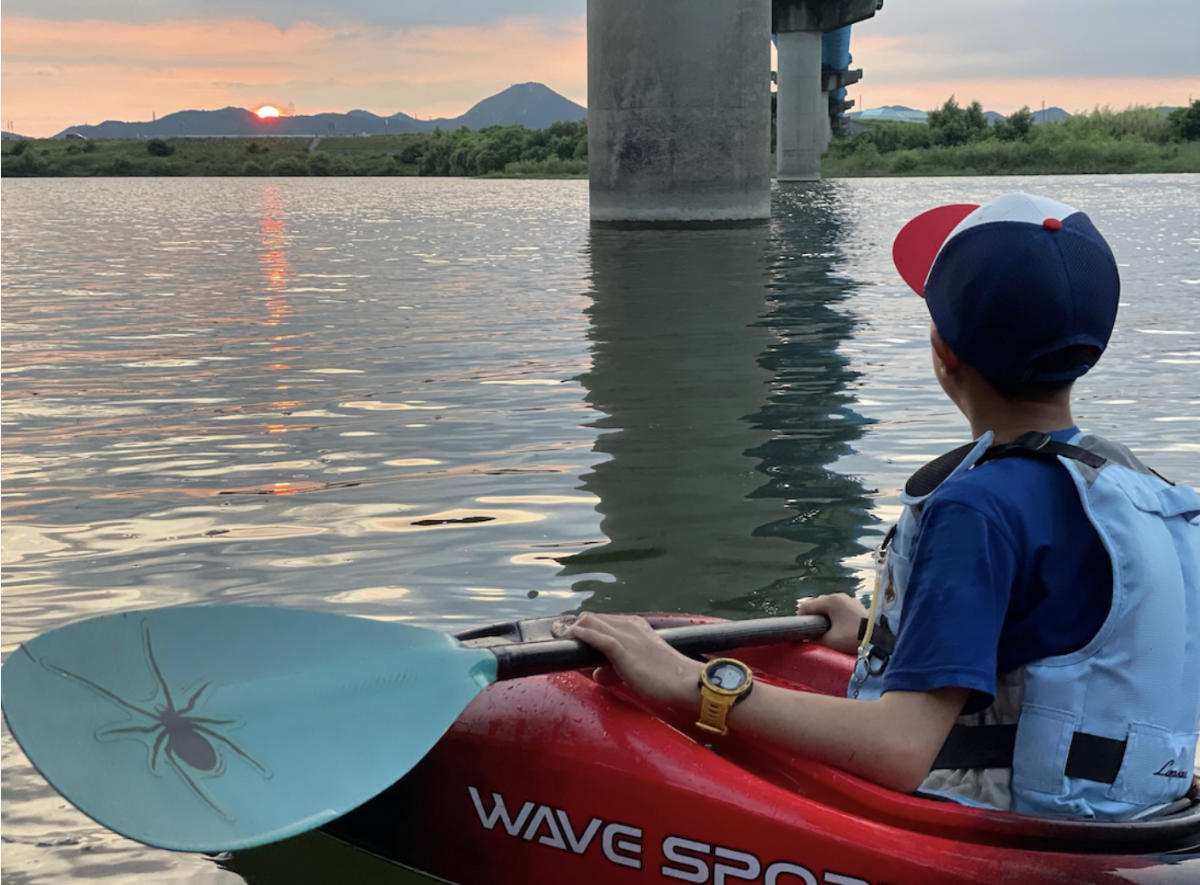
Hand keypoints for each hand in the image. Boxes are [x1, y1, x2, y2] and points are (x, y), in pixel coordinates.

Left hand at [567, 613, 702, 709]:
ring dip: (574, 630)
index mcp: (636, 626)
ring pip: (592, 623)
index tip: (571, 635)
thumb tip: (597, 674)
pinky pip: (597, 637)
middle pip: (593, 618)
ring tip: (560, 636)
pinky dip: (582, 635)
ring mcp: (626, 636)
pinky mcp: (623, 649)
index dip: (586, 628)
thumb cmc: (666, 678)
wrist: (684, 682)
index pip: (603, 621)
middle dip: (576, 627)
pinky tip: (572, 635)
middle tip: (561, 637)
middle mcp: (630, 626)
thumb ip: (616, 669)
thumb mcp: (639, 669)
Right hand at [795, 593, 866, 654]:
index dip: (800, 619)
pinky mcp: (856, 606)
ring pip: (829, 606)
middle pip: (817, 604)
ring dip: (824, 617)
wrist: (880, 639)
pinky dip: (835, 617)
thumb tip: (807, 637)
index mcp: (831, 601)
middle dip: (813, 617)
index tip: (801, 631)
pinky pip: (839, 609)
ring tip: (825, 631)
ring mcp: (849, 600)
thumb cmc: (853, 638)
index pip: (806, 606)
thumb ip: (814, 638)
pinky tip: (837, 628)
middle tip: (812, 632)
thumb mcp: (829, 641)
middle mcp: (839, 596)